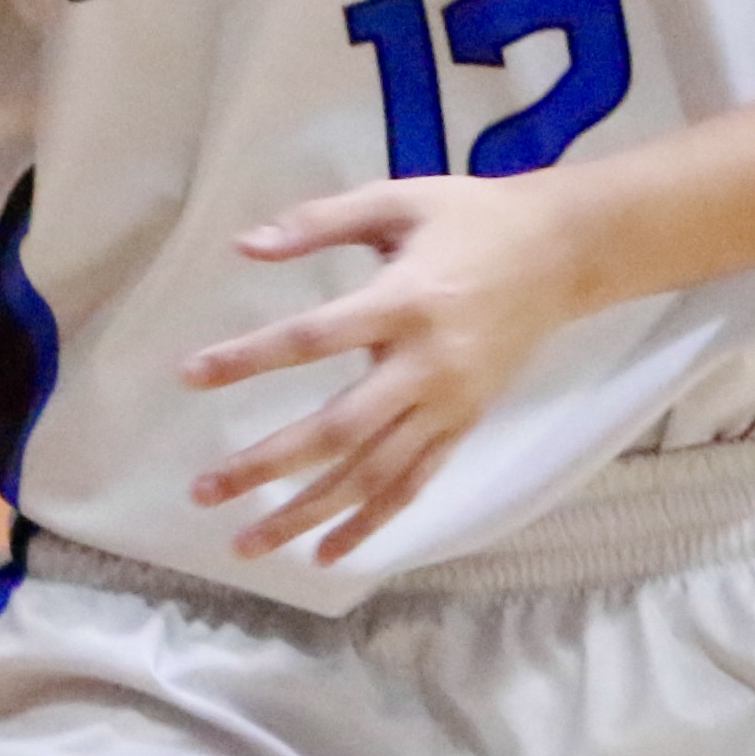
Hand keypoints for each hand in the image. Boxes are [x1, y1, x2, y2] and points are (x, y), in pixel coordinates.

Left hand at [180, 175, 593, 565]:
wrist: (562, 254)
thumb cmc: (470, 219)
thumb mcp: (397, 200)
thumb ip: (319, 221)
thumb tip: (244, 246)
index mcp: (404, 301)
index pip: (313, 338)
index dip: (250, 358)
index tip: (191, 376)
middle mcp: (425, 365)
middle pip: (337, 430)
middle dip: (266, 465)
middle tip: (204, 491)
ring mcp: (447, 404)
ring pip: (372, 474)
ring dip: (308, 513)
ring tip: (248, 543)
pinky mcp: (463, 426)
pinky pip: (412, 486)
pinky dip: (370, 524)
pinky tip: (326, 556)